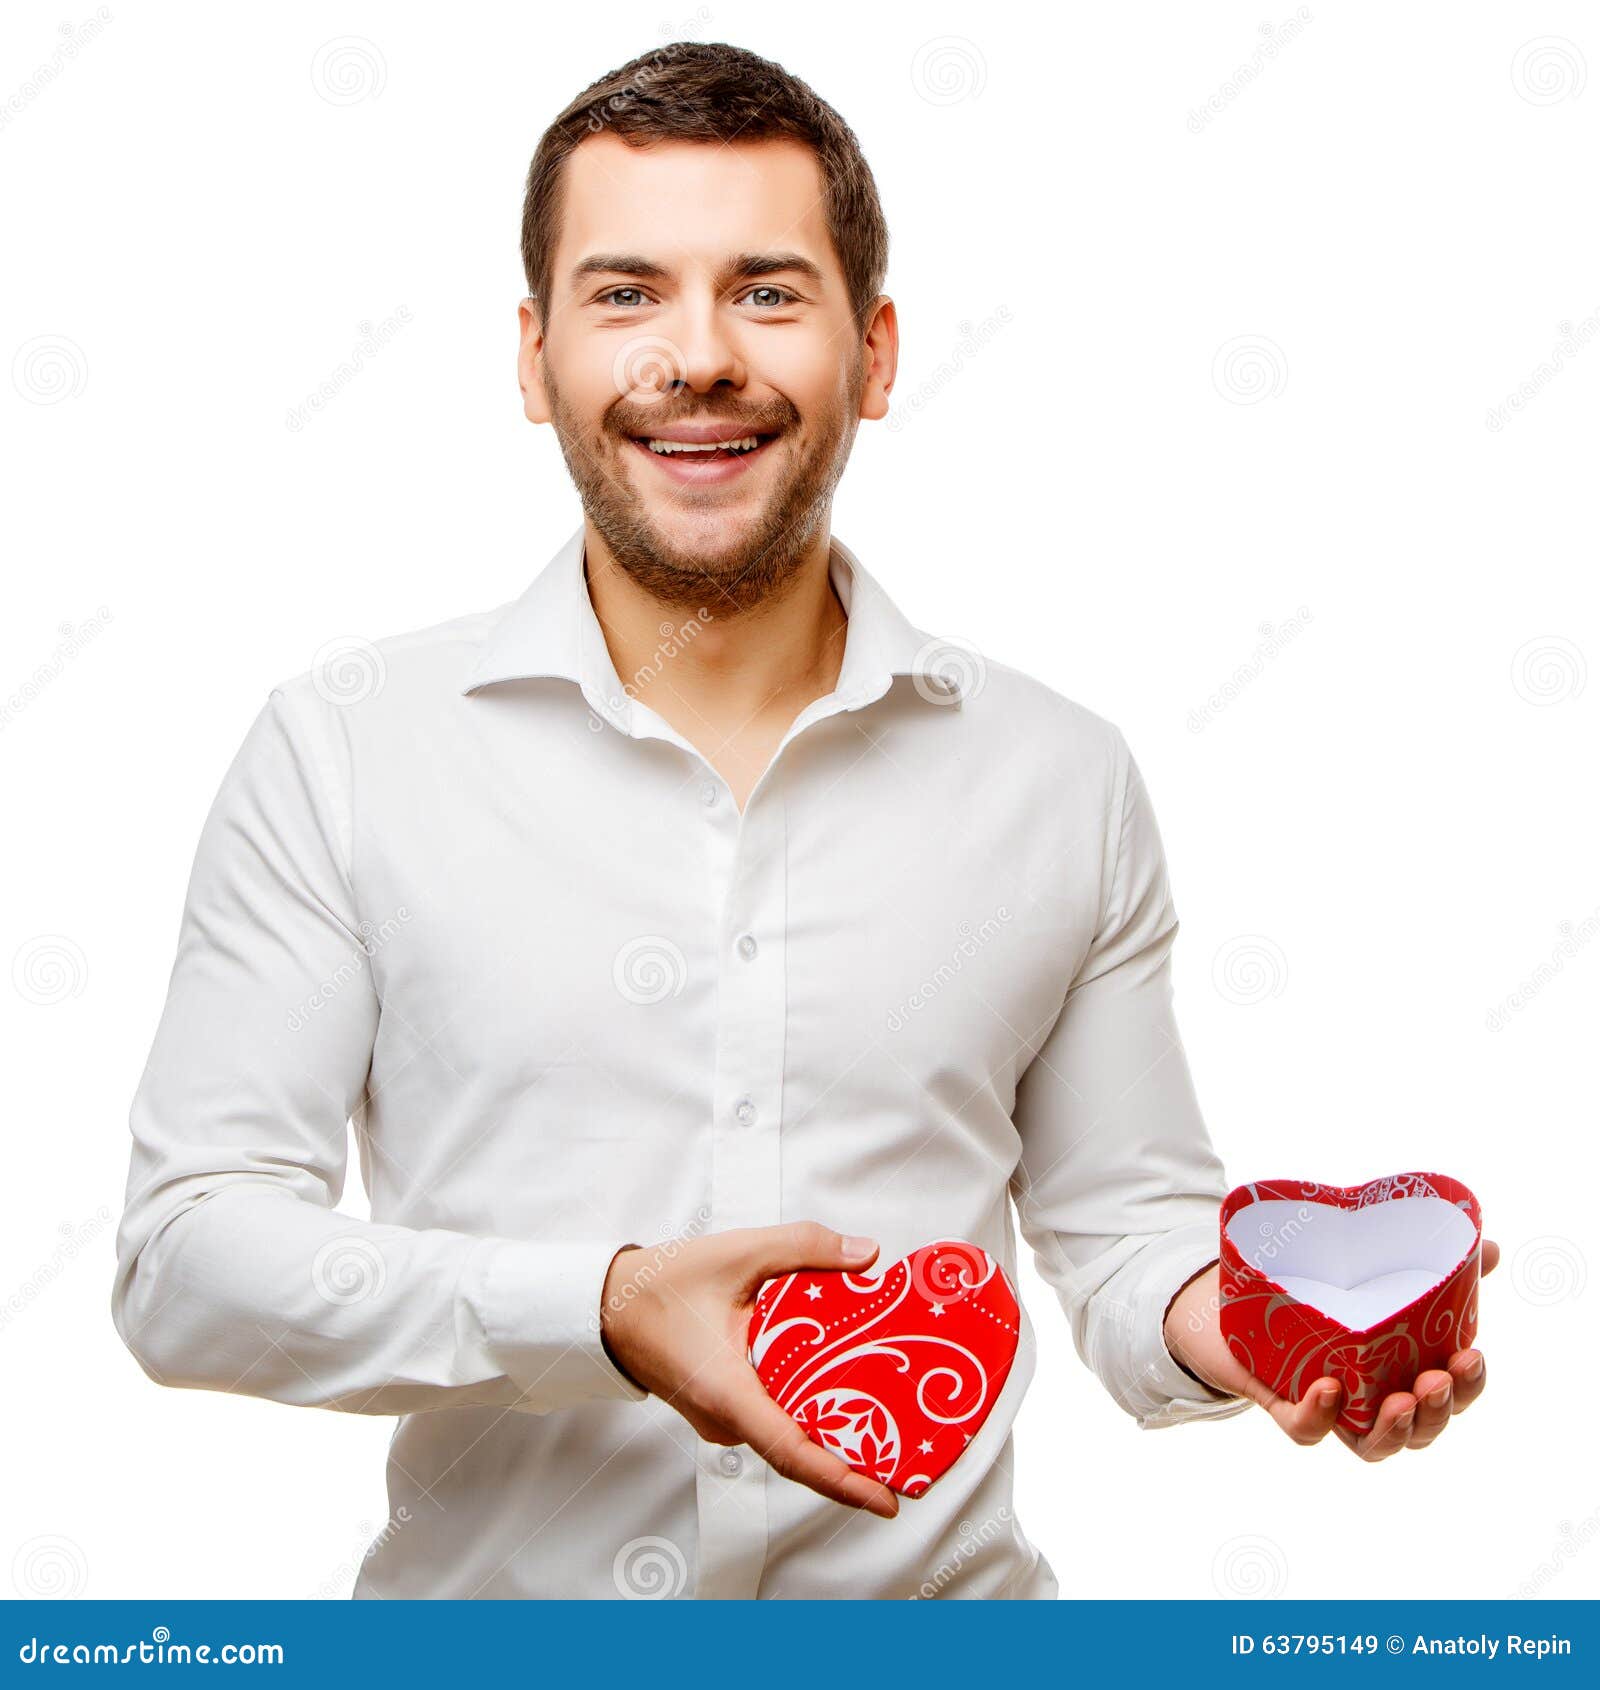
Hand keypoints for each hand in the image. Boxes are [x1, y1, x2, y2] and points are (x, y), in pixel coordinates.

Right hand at [599, 1220, 898, 1517]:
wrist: (607, 1306)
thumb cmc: (662, 1285)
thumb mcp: (737, 1253)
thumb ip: (804, 1247)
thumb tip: (868, 1255)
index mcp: (729, 1392)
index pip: (792, 1450)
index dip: (843, 1479)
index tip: (886, 1498)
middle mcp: (728, 1419)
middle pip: (802, 1450)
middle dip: (858, 1459)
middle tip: (914, 1453)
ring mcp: (724, 1421)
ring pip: (789, 1433)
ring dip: (835, 1432)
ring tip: (892, 1424)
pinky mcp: (725, 1410)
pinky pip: (774, 1419)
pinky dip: (809, 1412)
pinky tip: (844, 1391)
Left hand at [1163, 1240, 1498, 1461]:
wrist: (1233, 1294)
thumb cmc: (1317, 1292)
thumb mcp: (1373, 1268)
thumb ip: (1431, 1259)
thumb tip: (1487, 1243)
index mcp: (1402, 1370)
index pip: (1450, 1395)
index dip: (1468, 1386)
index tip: (1472, 1354)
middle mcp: (1370, 1399)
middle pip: (1420, 1429)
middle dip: (1439, 1412)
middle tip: (1438, 1379)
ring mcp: (1328, 1406)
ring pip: (1370, 1443)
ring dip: (1394, 1431)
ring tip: (1403, 1401)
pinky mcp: (1281, 1402)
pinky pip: (1304, 1427)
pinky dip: (1319, 1416)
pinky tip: (1330, 1389)